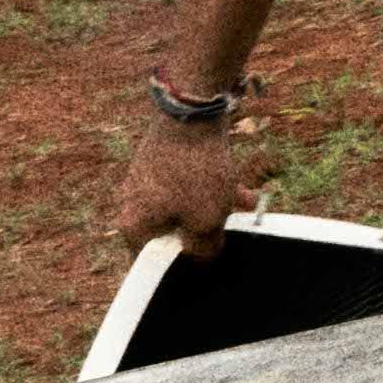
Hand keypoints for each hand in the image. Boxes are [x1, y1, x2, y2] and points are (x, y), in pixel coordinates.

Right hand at [108, 109, 259, 256]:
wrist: (192, 113)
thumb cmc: (195, 173)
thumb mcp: (206, 221)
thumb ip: (203, 249)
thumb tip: (202, 259)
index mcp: (134, 226)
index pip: (151, 263)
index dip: (180, 269)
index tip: (208, 265)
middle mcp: (133, 205)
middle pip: (173, 234)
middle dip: (206, 236)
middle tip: (233, 238)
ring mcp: (147, 182)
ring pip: (187, 208)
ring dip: (217, 211)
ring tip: (249, 211)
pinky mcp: (164, 163)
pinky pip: (191, 187)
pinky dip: (215, 192)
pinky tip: (248, 193)